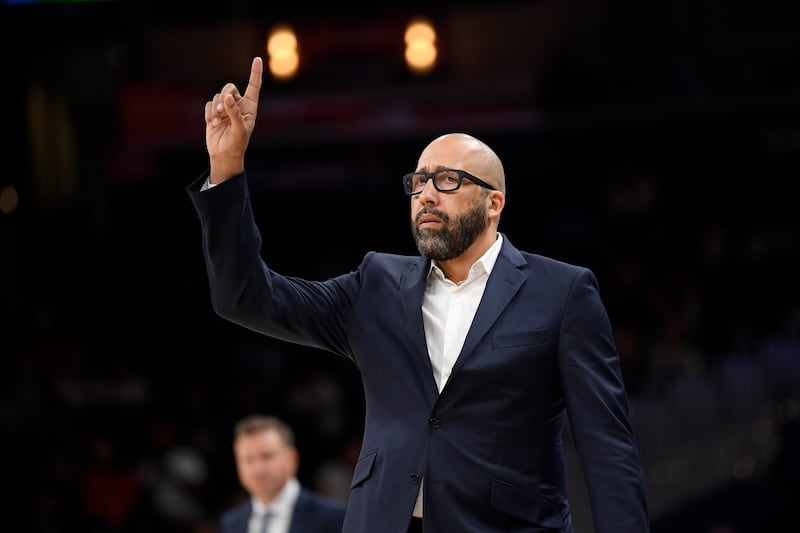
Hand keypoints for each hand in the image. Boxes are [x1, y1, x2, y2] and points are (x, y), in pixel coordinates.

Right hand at [205, 56, 262, 182]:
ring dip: (215, 108)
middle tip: (221, 110)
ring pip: (218, 96)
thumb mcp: (239, 130)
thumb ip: (234, 113)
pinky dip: (209, 113)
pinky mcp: (213, 112)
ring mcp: (225, 108)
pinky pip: (208, 104)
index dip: (255, 73)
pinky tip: (212, 124)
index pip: (254, 86)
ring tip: (217, 122)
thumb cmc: (237, 144)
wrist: (223, 154)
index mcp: (249, 107)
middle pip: (230, 88)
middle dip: (224, 97)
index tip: (257, 59)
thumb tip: (228, 97)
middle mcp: (238, 105)